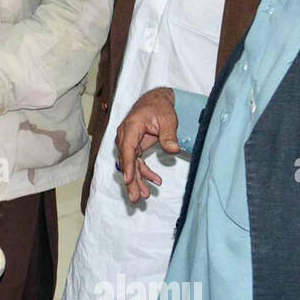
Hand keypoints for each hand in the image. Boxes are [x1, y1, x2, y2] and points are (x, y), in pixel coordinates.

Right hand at [114, 87, 179, 203]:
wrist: (155, 101)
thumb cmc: (160, 107)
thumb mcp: (168, 119)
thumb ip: (169, 135)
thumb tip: (173, 150)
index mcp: (131, 127)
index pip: (127, 149)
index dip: (127, 166)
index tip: (128, 180)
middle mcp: (125, 135)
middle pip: (126, 161)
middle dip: (131, 181)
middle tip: (135, 198)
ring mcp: (128, 141)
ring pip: (130, 164)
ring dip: (137, 180)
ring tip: (143, 196)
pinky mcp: (134, 146)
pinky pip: (136, 162)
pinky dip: (144, 173)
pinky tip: (155, 181)